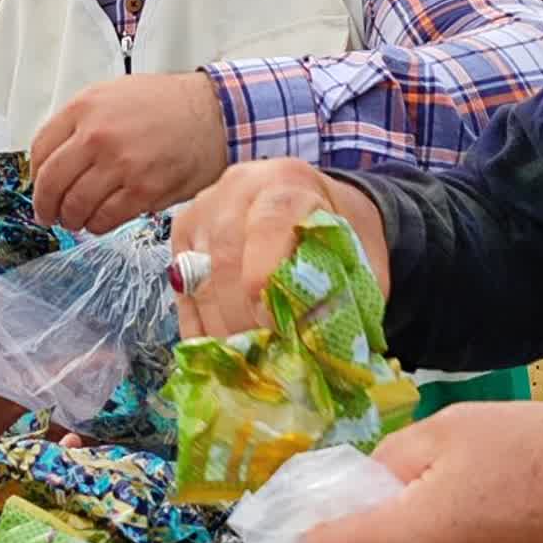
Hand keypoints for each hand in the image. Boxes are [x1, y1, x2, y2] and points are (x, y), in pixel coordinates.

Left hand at [30, 72, 228, 232]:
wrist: (212, 114)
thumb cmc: (165, 105)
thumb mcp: (112, 95)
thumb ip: (80, 123)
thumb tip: (53, 160)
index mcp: (85, 108)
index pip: (39, 150)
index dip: (34, 176)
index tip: (38, 186)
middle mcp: (98, 135)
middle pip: (50, 183)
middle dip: (45, 205)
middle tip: (48, 214)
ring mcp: (120, 164)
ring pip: (74, 206)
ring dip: (70, 219)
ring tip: (75, 219)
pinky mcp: (143, 191)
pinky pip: (105, 219)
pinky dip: (96, 226)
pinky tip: (99, 221)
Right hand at [169, 158, 389, 339]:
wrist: (317, 206)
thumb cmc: (340, 236)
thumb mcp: (360, 259)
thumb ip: (344, 296)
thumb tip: (321, 349)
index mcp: (287, 183)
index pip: (268, 225)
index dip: (267, 277)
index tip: (276, 324)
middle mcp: (237, 188)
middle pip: (225, 258)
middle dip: (240, 316)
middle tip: (261, 355)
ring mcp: (204, 209)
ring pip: (198, 278)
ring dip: (219, 327)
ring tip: (244, 360)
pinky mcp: (183, 234)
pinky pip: (183, 289)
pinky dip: (199, 326)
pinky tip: (220, 351)